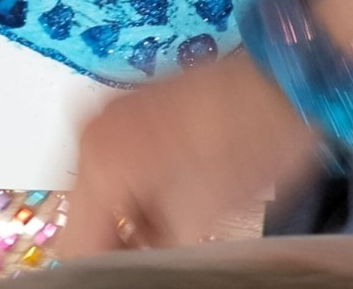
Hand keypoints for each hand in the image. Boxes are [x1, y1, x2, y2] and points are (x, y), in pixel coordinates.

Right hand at [60, 52, 320, 257]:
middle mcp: (90, 132)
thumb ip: (151, 254)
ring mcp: (108, 112)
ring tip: (175, 222)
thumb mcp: (197, 220)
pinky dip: (136, 181)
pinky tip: (174, 190)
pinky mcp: (128, 103)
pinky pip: (115, 156)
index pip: (75, 240)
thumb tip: (130, 266)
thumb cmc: (246, 143)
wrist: (277, 82)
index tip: (122, 274)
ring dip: (128, 209)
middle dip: (116, 235)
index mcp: (98, 161)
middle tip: (157, 252)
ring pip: (100, 183)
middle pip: (85, 208)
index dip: (99, 267)